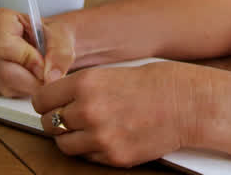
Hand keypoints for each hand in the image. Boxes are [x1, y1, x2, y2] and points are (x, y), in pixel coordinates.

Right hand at [0, 7, 75, 96]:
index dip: (28, 60)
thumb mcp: (62, 36)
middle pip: (4, 70)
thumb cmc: (50, 34)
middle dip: (32, 78)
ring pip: (6, 85)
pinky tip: (33, 78)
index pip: (5, 46)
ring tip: (43, 74)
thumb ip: (60, 53)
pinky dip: (25, 91)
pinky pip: (7, 93)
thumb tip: (51, 76)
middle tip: (50, 75)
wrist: (50, 42)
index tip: (45, 65)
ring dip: (30, 86)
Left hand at [31, 61, 205, 167]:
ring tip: (85, 128)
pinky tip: (104, 136)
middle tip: (67, 116)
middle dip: (55, 120)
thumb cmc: (157, 84)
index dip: (44, 102)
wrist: (188, 104)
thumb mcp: (110, 74)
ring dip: (70, 137)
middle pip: (49, 123)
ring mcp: (101, 137)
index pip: (42, 99)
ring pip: (64, 144)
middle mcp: (89, 110)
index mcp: (86, 83)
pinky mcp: (114, 157)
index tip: (49, 103)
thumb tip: (59, 99)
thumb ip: (83, 88)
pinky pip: (87, 156)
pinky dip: (90, 149)